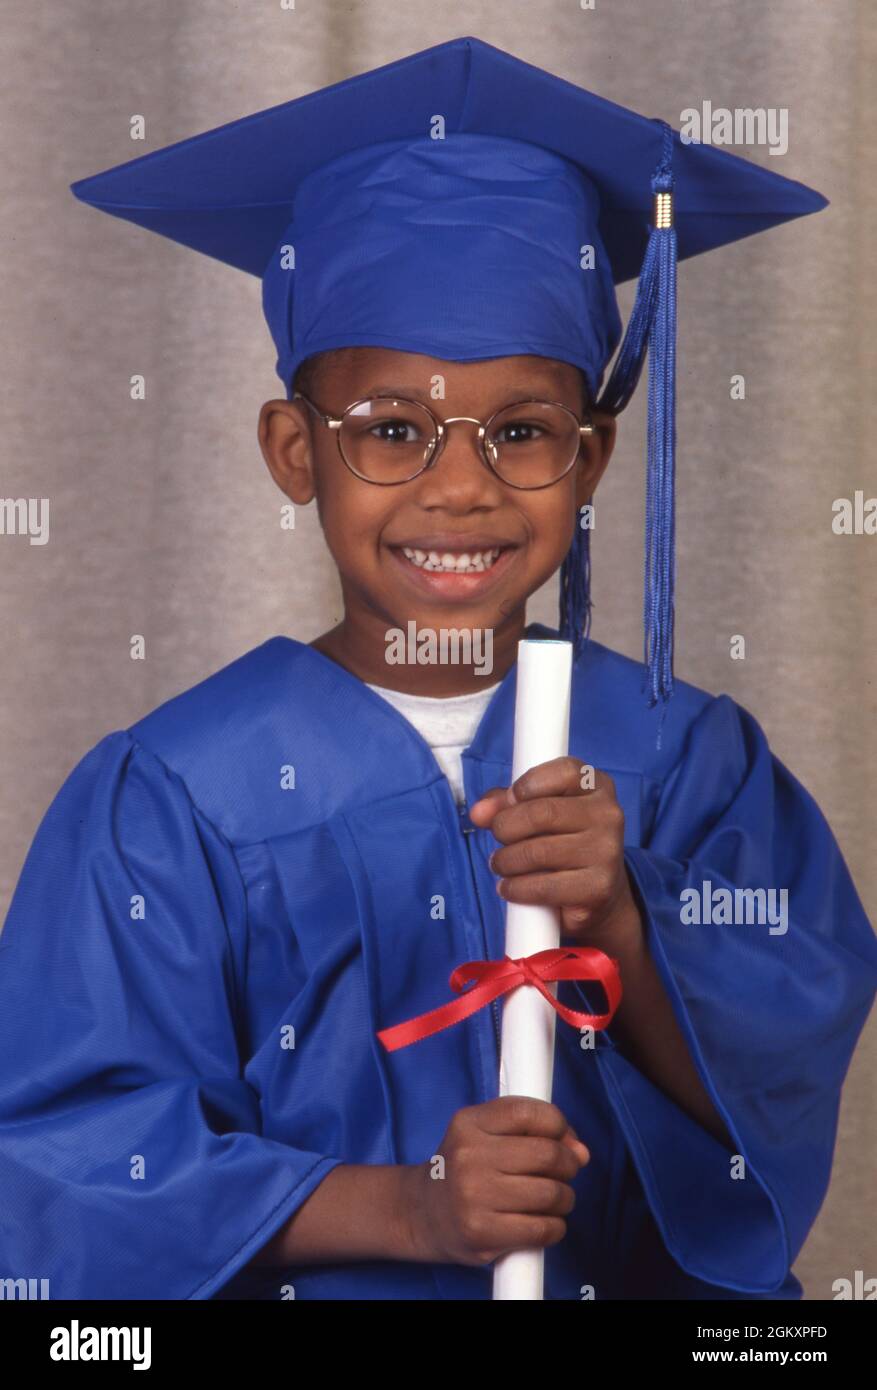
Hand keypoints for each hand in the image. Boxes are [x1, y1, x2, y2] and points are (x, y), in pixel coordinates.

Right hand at [400, 1097, 588, 1265]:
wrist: (421, 1214)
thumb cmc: (464, 1170)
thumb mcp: (484, 1135)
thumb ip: (531, 1132)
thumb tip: (581, 1151)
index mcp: (469, 1123)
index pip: (530, 1113)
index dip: (559, 1125)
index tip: (563, 1139)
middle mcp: (468, 1156)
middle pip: (547, 1154)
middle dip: (568, 1165)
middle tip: (564, 1174)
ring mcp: (473, 1196)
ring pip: (550, 1193)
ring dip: (565, 1199)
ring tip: (555, 1200)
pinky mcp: (481, 1233)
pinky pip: (542, 1229)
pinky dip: (555, 1227)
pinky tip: (545, 1223)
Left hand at [469, 755, 642, 953]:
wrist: (598, 892)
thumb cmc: (563, 841)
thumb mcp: (540, 811)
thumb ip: (507, 803)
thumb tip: (479, 812)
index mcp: (597, 785)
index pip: (564, 771)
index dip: (527, 785)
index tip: (509, 801)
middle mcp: (608, 814)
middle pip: (543, 812)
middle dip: (506, 826)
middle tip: (498, 837)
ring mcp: (606, 852)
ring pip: (538, 852)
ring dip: (506, 861)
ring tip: (500, 864)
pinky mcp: (598, 887)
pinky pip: (543, 886)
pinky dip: (516, 888)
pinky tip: (510, 887)